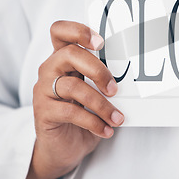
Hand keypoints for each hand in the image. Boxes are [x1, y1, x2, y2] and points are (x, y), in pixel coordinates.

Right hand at [24, 21, 123, 178]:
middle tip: (115, 89)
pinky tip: (105, 129)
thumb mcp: (95, 91)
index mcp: (63, 58)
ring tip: (117, 117)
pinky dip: (93, 121)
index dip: (78, 31)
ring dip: (101, 103)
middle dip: (97, 69)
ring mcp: (44, 90)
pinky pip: (69, 112)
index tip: (101, 42)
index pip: (60, 31)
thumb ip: (105, 77)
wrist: (63, 148)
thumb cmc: (83, 113)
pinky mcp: (43, 112)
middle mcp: (50, 69)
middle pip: (69, 54)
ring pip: (72, 86)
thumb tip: (135, 76)